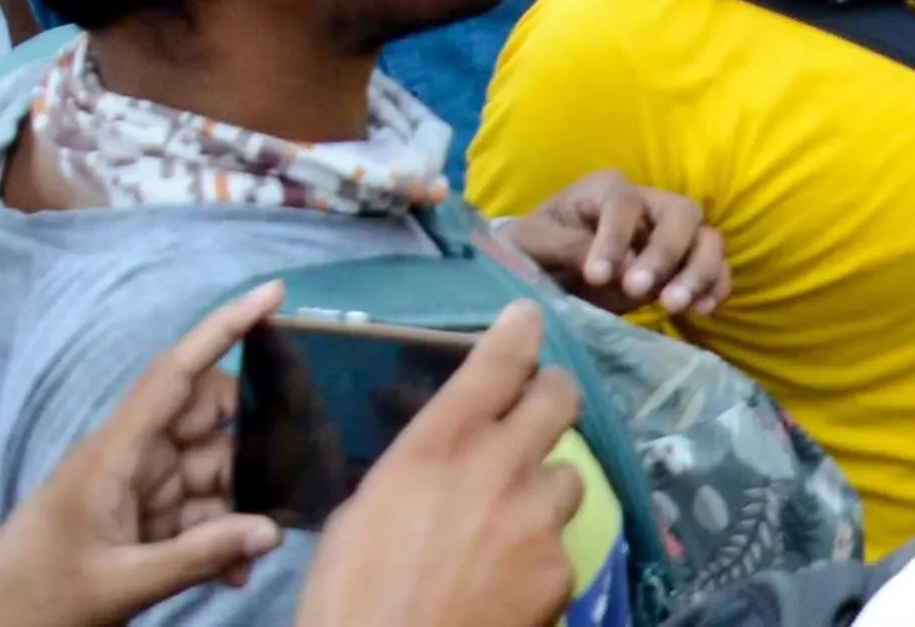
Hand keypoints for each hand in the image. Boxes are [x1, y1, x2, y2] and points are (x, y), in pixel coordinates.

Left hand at [0, 282, 283, 626]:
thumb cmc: (38, 600)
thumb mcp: (120, 584)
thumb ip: (199, 556)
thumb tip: (273, 530)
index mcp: (114, 455)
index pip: (175, 375)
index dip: (222, 329)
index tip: (273, 293)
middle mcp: (131, 460)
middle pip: (208, 422)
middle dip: (254, 445)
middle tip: (293, 477)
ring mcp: (137, 490)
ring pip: (214, 473)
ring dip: (240, 509)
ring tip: (249, 555)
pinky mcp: (141, 521)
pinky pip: (199, 514)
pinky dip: (221, 538)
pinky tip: (232, 573)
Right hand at [289, 302, 582, 626]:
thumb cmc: (348, 597)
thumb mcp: (360, 517)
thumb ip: (412, 475)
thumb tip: (435, 467)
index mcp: (440, 445)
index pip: (498, 362)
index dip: (519, 332)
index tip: (529, 317)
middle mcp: (501, 466)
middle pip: (560, 398)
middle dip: (552, 395)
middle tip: (541, 406)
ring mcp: (540, 517)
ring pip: (566, 477)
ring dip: (542, 491)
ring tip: (507, 526)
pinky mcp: (563, 566)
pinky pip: (560, 545)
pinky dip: (538, 557)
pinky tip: (506, 583)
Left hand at [497, 172, 727, 316]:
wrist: (546, 274)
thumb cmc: (535, 250)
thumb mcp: (530, 244)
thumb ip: (563, 247)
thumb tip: (607, 267)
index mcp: (608, 190)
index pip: (625, 203)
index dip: (615, 238)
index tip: (596, 276)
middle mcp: (650, 204)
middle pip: (682, 213)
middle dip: (665, 253)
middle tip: (638, 290)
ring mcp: (673, 236)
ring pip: (708, 240)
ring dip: (697, 273)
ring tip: (672, 307)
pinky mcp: (684, 266)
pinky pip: (717, 270)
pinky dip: (715, 289)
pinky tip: (700, 313)